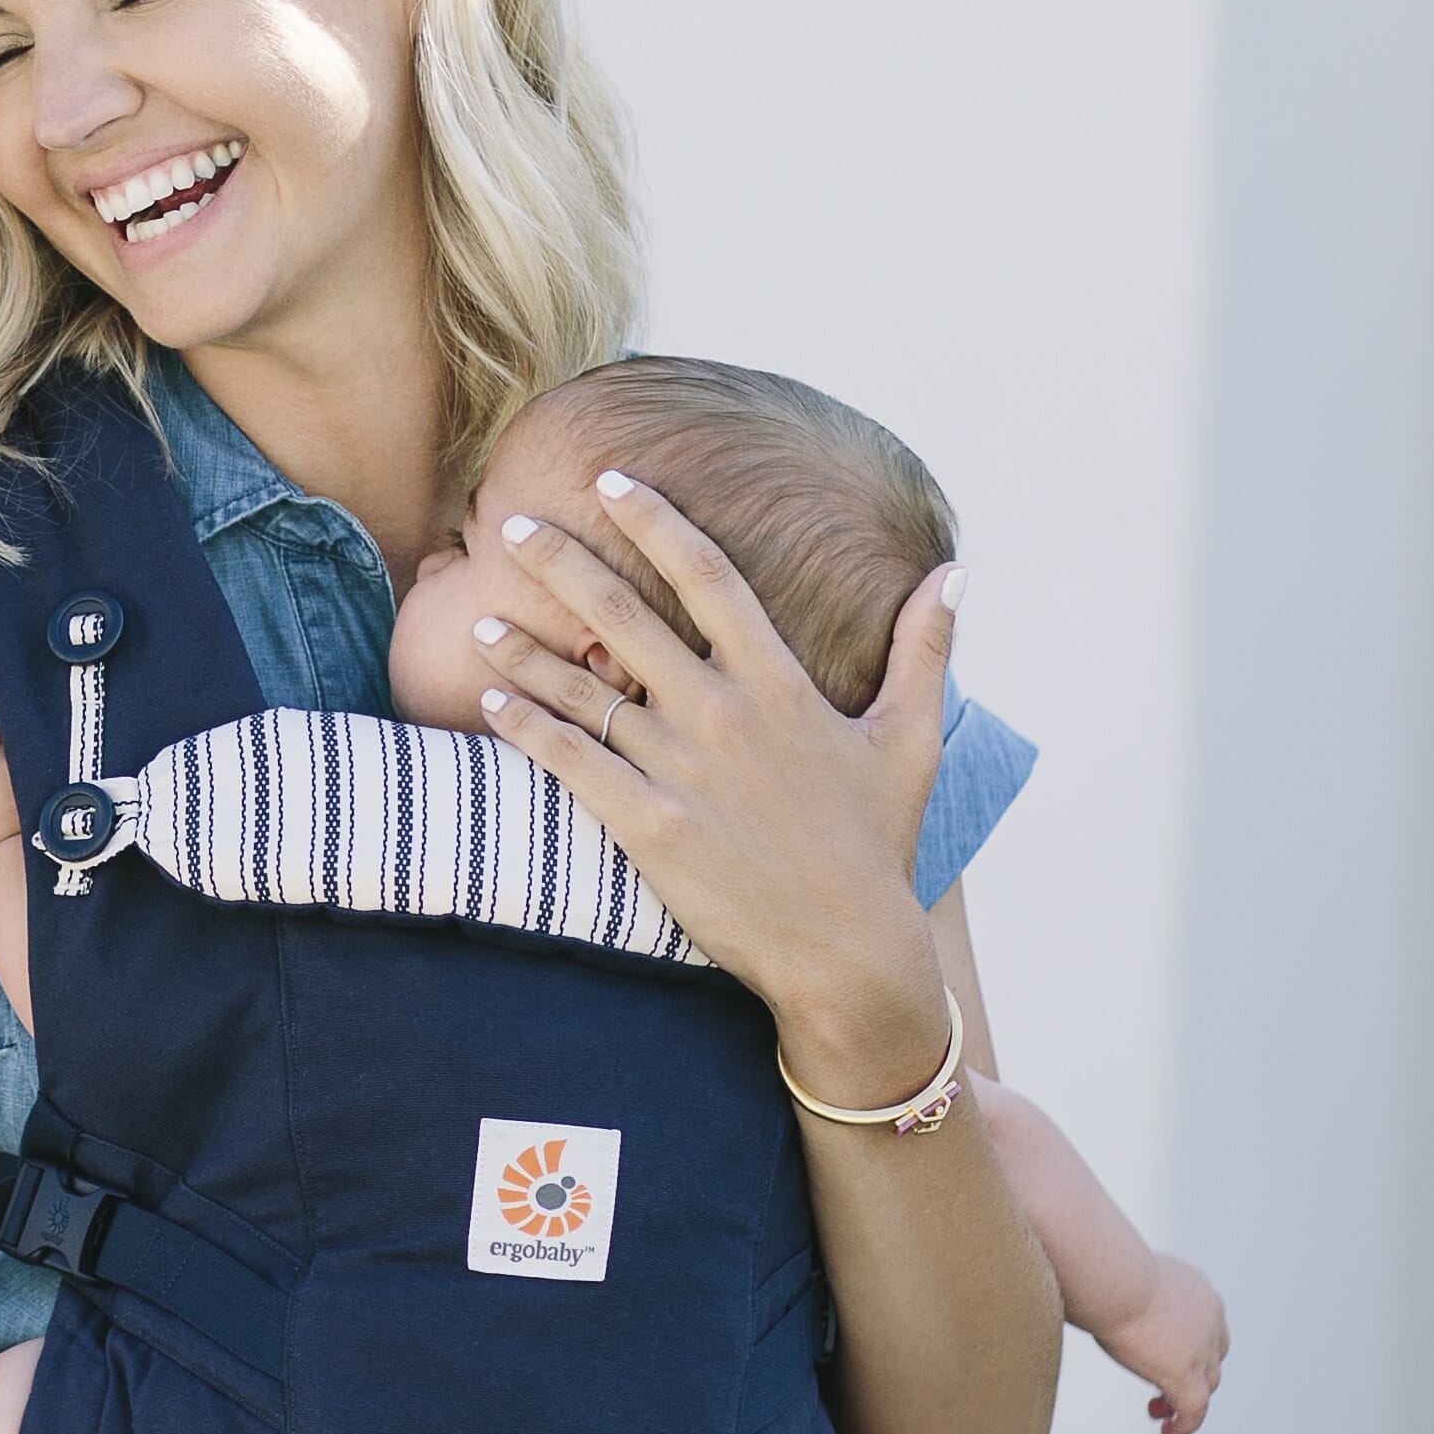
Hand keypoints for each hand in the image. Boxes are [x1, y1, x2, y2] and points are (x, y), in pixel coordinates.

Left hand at [464, 477, 957, 1094]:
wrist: (847, 952)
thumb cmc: (878, 845)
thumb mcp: (913, 740)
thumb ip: (924, 650)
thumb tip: (954, 574)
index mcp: (779, 684)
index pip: (708, 577)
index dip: (656, 521)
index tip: (612, 481)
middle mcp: (721, 714)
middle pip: (623, 616)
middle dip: (562, 563)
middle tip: (511, 525)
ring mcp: (679, 770)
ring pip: (583, 690)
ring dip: (524, 650)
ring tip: (479, 617)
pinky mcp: (647, 826)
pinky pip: (571, 763)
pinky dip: (527, 728)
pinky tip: (493, 701)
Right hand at [1100, 1255, 1228, 1433]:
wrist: (1113, 1277)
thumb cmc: (1101, 1268)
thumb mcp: (1119, 1273)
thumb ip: (1119, 1286)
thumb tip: (1091, 1286)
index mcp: (1196, 1288)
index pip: (1206, 1324)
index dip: (1190, 1345)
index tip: (1158, 1353)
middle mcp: (1209, 1316)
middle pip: (1212, 1355)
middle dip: (1191, 1374)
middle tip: (1159, 1387)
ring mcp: (1202, 1347)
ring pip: (1208, 1384)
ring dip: (1186, 1400)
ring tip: (1157, 1412)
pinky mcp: (1186, 1373)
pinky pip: (1196, 1409)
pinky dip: (1186, 1424)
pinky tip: (1167, 1432)